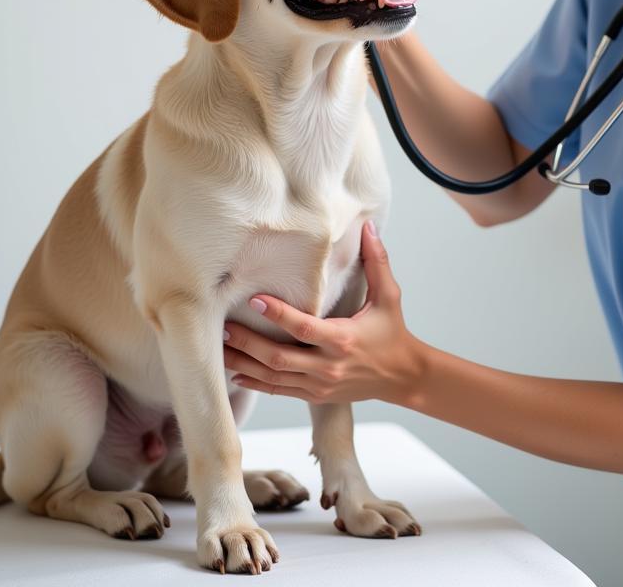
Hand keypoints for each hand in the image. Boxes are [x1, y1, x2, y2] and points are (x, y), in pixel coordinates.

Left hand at [222, 221, 424, 406]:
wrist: (403, 376)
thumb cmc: (393, 332)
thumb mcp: (389, 296)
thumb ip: (377, 262)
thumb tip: (369, 227)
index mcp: (344, 339)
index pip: (304, 328)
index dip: (278, 315)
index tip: (255, 300)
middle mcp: (329, 365)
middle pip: (280, 357)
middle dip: (248, 343)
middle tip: (223, 327)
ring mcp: (320, 383)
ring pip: (274, 377)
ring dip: (245, 363)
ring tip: (220, 349)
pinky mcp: (316, 395)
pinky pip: (280, 391)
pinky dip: (256, 382)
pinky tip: (237, 372)